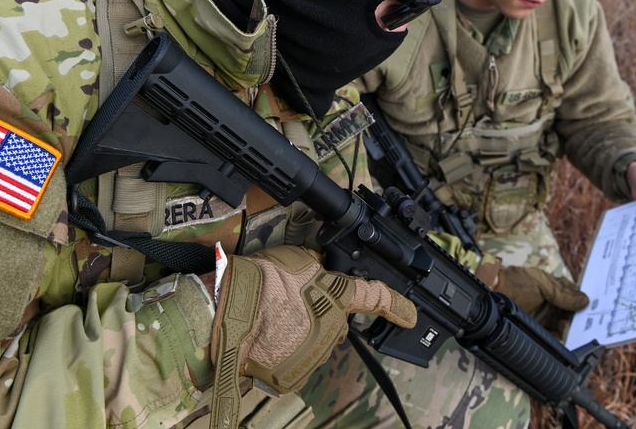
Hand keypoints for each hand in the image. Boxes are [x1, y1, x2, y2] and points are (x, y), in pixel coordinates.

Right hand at [210, 246, 414, 426]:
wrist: (224, 310)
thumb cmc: (256, 281)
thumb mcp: (294, 259)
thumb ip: (316, 267)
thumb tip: (321, 267)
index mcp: (335, 296)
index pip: (374, 297)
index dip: (396, 306)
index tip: (411, 316)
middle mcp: (331, 329)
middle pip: (334, 326)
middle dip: (317, 318)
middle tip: (286, 306)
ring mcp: (313, 355)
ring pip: (312, 346)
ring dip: (296, 336)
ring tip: (268, 322)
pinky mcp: (292, 377)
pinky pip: (292, 364)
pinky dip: (280, 355)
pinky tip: (263, 340)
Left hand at [495, 266, 588, 335]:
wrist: (492, 292)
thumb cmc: (516, 282)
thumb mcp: (543, 285)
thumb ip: (563, 294)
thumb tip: (585, 300)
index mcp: (552, 286)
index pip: (573, 294)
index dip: (583, 301)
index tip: (596, 310)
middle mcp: (549, 301)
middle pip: (570, 312)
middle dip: (580, 318)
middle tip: (592, 327)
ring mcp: (543, 314)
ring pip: (563, 324)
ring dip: (572, 330)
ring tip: (583, 337)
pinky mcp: (537, 327)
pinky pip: (552, 335)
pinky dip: (561, 339)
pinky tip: (569, 343)